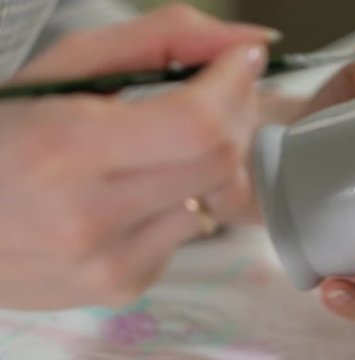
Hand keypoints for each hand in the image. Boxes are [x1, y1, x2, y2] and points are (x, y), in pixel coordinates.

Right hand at [0, 4, 272, 309]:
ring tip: (175, 144)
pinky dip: (187, 200)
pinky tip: (146, 190)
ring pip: (218, 201)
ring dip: (216, 162)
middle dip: (237, 118)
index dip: (234, 85)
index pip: (198, 125)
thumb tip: (252, 43)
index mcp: (66, 151)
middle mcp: (92, 220)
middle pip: (222, 164)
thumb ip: (166, 39)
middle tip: (221, 95)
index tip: (240, 61)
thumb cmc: (7, 134)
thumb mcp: (70, 66)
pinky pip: (191, 233)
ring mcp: (112, 265)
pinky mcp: (126, 288)